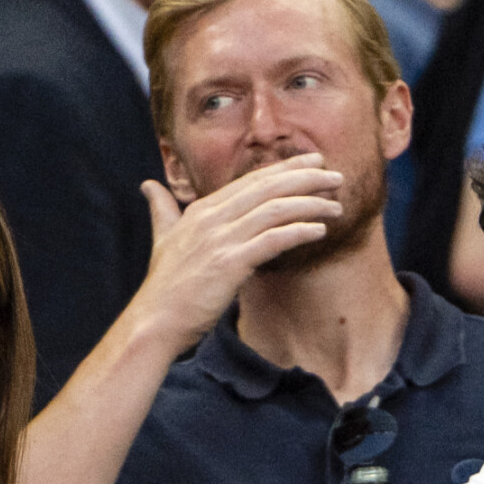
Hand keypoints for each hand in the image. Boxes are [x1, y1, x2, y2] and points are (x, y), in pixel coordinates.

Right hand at [130, 153, 342, 354]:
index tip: (313, 163)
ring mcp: (220, 239)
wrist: (155, 320)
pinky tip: (319, 231)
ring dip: (310, 204)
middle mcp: (211, 217)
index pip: (251, 181)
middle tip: (335, 177)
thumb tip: (148, 186)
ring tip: (335, 206)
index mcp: (201, 209)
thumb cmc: (164, 284)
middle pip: (267, 188)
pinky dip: (299, 232)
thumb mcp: (161, 237)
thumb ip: (161, 208)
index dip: (285, 169)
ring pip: (274, 210)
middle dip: (306, 178)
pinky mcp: (230, 263)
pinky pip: (273, 240)